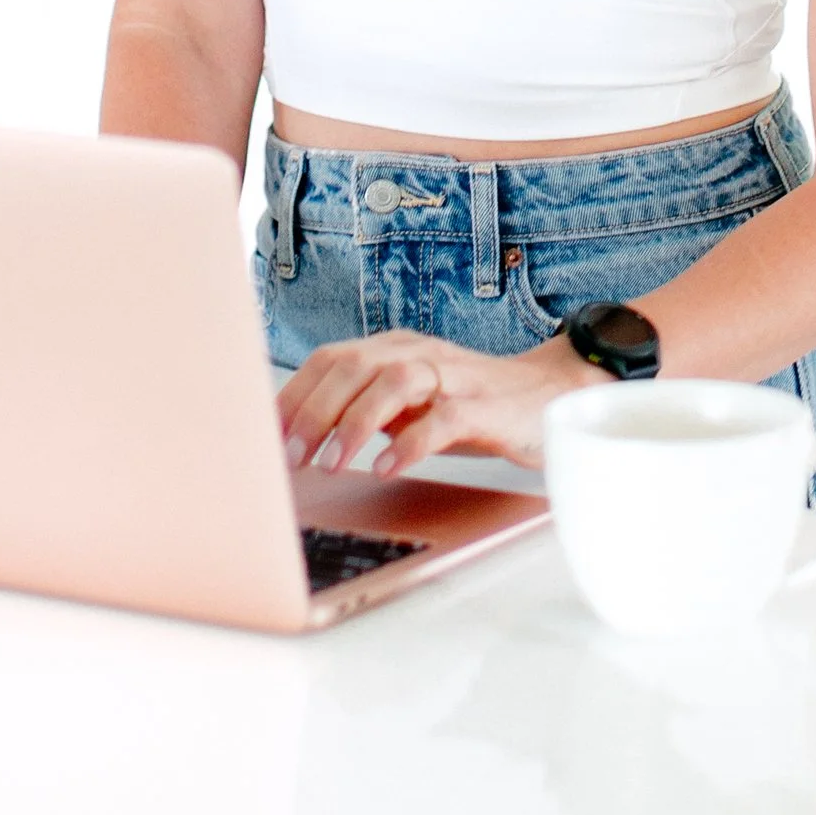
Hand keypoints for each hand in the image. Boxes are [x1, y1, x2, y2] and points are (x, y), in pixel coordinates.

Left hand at [277, 326, 594, 479]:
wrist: (548, 395)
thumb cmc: (471, 404)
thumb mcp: (411, 403)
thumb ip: (367, 409)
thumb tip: (306, 437)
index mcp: (394, 348)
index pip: (330, 359)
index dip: (294, 395)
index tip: (266, 434)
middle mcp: (418, 353)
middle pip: (352, 367)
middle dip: (314, 412)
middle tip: (290, 457)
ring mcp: (451, 376)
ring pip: (391, 382)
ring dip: (355, 424)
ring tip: (333, 464)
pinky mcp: (481, 406)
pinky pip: (440, 419)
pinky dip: (409, 443)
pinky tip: (388, 466)